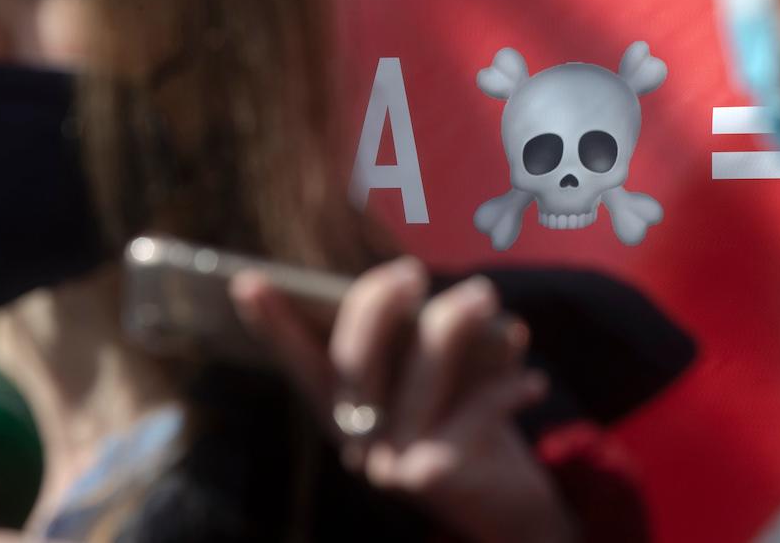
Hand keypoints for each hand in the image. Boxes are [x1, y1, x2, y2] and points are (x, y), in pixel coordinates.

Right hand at [232, 258, 577, 542]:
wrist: (507, 506)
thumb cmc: (469, 424)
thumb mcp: (440, 382)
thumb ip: (421, 345)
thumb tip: (427, 296)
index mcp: (349, 410)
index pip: (302, 362)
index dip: (273, 324)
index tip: (246, 281)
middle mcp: (357, 438)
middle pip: (353, 357)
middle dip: (379, 302)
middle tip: (411, 272)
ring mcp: (388, 461)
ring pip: (420, 370)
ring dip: (457, 322)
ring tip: (484, 294)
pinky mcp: (431, 476)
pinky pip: (474, 408)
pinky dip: (507, 388)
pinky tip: (532, 383)